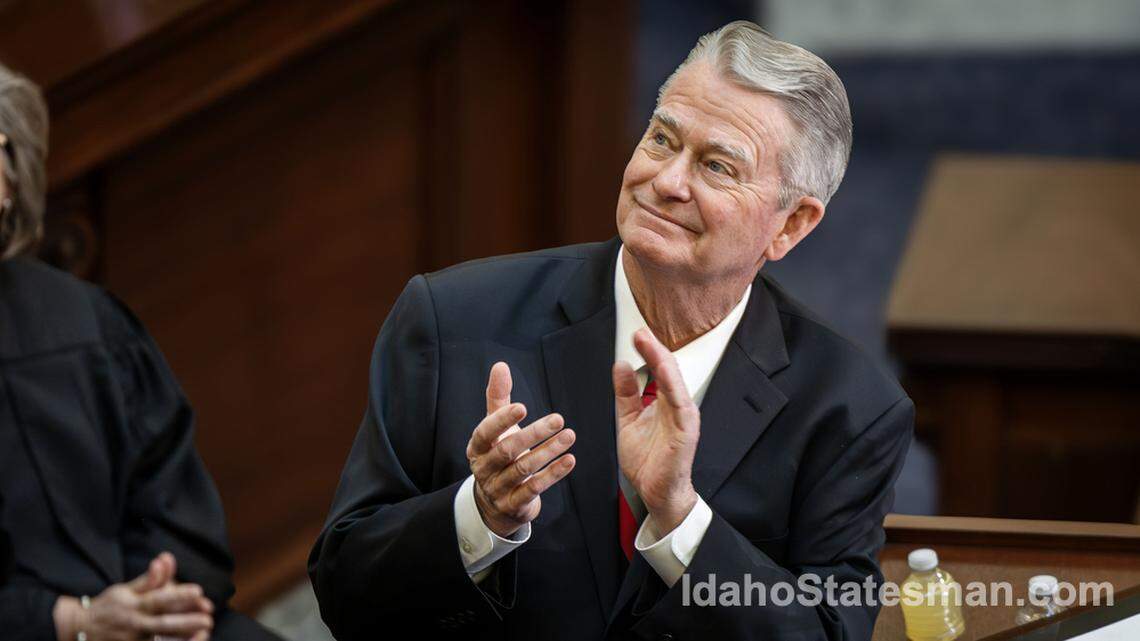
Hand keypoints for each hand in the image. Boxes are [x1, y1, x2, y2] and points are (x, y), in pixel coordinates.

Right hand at [54, 552, 213, 640]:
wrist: (80, 629)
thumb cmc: (108, 606)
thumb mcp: (125, 589)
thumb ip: (149, 579)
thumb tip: (165, 558)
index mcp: (134, 604)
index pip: (159, 599)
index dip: (178, 595)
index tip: (198, 591)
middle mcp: (135, 623)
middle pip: (163, 623)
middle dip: (187, 621)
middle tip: (208, 618)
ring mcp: (134, 640)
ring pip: (161, 640)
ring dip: (182, 637)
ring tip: (203, 634)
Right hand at [467, 362, 576, 537]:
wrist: (495, 503)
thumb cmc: (498, 455)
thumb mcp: (495, 428)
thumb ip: (498, 397)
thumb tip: (500, 366)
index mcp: (477, 447)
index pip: (485, 432)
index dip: (502, 420)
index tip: (523, 407)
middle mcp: (484, 468)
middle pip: (508, 450)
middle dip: (534, 434)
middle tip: (559, 419)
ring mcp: (498, 489)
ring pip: (523, 470)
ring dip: (548, 451)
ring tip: (569, 436)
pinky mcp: (514, 505)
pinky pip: (534, 489)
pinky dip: (553, 474)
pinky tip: (569, 459)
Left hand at [613, 328, 700, 532]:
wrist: (656, 492)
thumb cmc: (648, 460)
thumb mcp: (628, 421)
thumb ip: (626, 394)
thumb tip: (621, 365)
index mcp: (665, 402)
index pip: (658, 369)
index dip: (648, 350)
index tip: (636, 334)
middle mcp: (677, 406)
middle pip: (668, 370)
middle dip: (655, 349)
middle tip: (640, 332)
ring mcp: (684, 417)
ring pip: (675, 382)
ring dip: (662, 361)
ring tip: (650, 343)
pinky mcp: (686, 431)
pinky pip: (679, 404)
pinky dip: (671, 385)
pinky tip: (662, 371)